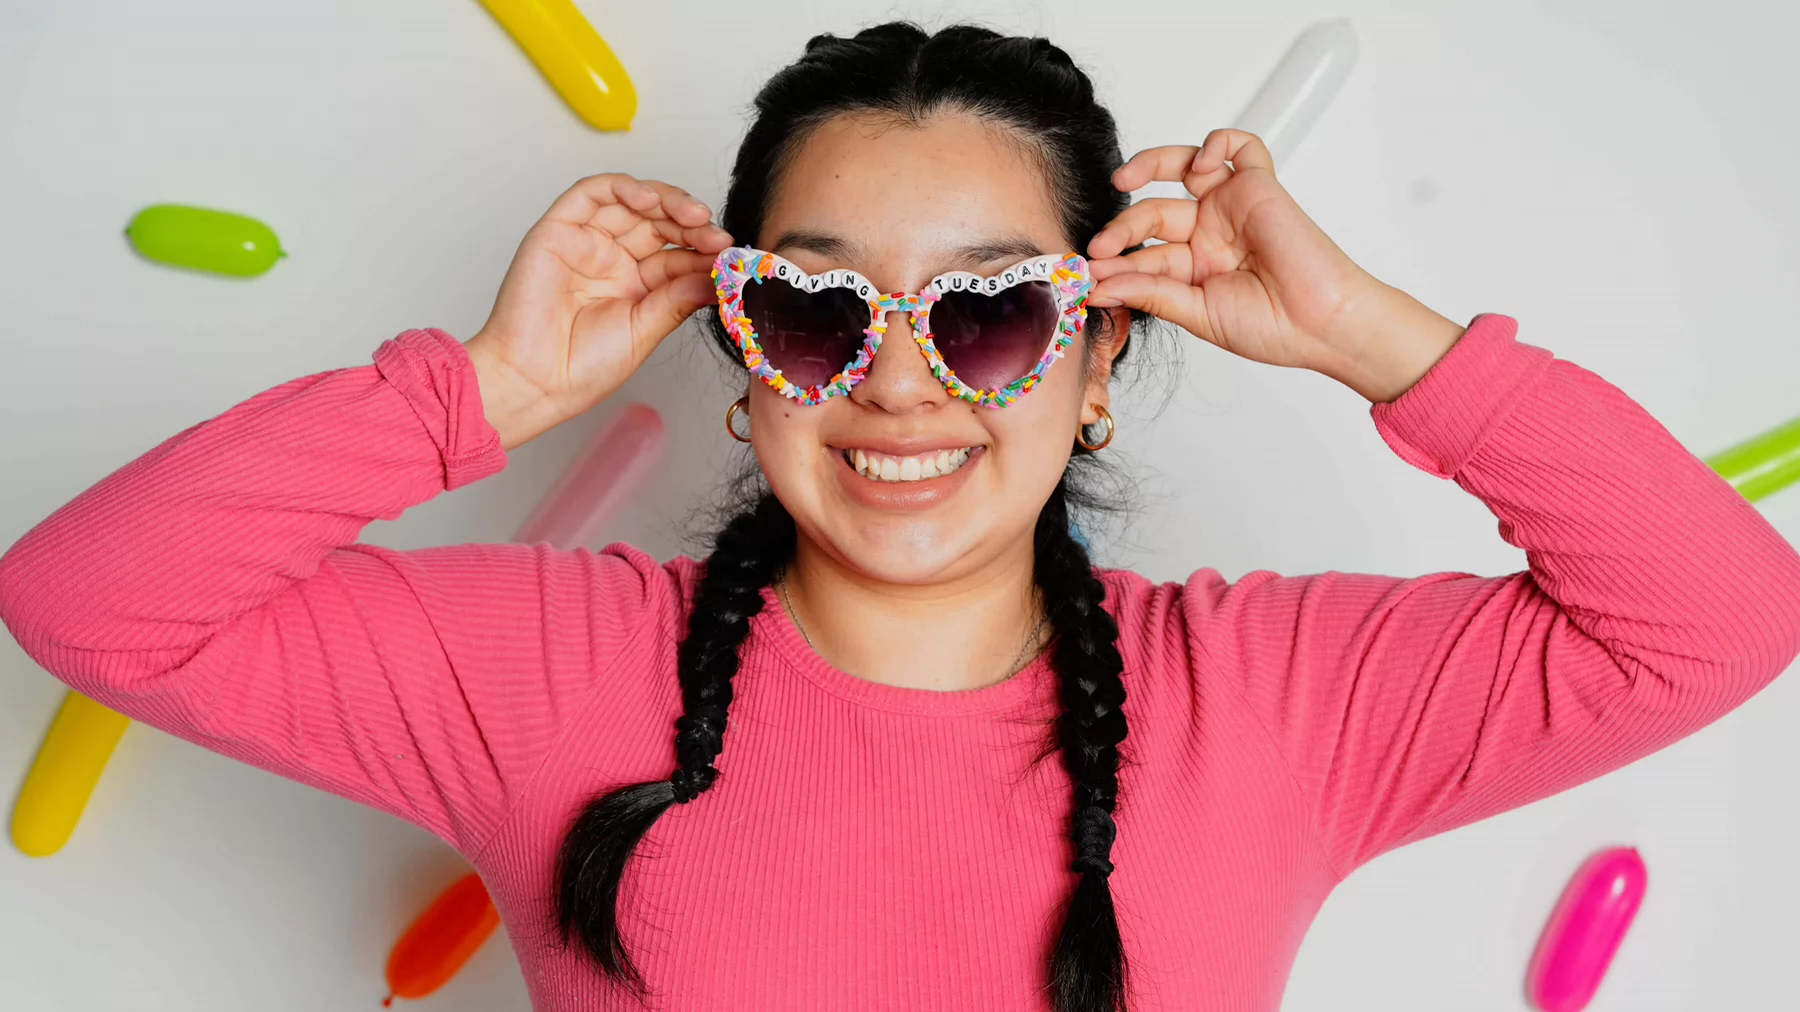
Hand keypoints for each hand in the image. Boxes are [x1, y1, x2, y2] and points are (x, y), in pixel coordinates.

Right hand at [465, 174, 732, 448]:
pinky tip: (649, 200)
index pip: (678, 254)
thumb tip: (719, 274)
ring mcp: (587, 242)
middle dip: (691, 224)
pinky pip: (591, 193)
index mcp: (637, 285)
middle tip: (715, 235)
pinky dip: (622, 187)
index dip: (704, 250)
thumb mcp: (646, 329)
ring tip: (693, 216)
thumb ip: (680, 298)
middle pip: (659, 223)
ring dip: (666, 201)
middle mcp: (613, 259)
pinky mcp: (559, 229)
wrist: (536, 381)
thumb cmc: (583, 367)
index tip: (729, 254)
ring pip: (631, 202)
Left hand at [1087, 130, 1464, 402]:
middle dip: (1123, 229)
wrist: (1323, 325)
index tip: (1089, 279)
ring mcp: (1232, 209)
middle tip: (1101, 249)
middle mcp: (1209, 234)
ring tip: (1124, 179)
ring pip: (1182, 168)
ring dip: (1148, 165)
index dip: (1115, 265)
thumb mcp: (1197, 313)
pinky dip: (1216, 142)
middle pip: (1152, 215)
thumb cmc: (1272, 328)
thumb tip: (1098, 286)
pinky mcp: (1259, 187)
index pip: (1143, 255)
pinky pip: (1239, 148)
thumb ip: (1150, 293)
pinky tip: (1197, 162)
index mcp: (1194, 269)